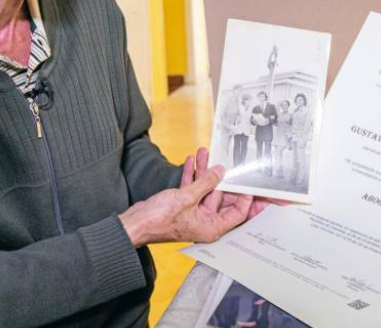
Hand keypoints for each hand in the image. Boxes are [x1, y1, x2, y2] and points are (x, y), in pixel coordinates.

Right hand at [119, 148, 253, 246]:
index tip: (245, 180)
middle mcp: (205, 222)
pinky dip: (192, 176)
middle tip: (223, 160)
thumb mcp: (186, 198)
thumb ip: (205, 183)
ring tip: (203, 153)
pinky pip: (192, 189)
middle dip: (219, 177)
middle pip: (220, 198)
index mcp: (211, 228)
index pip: (237, 212)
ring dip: (203, 171)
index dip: (243, 196)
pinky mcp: (182, 206)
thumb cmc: (158, 220)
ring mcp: (193, 213)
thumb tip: (220, 172)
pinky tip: (191, 161)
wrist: (135, 223)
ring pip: (204, 189)